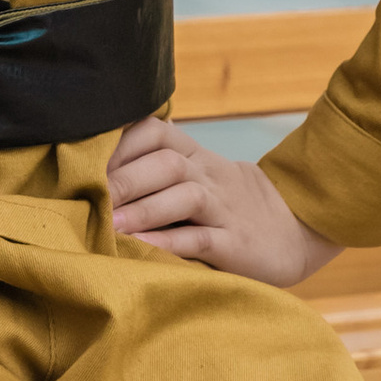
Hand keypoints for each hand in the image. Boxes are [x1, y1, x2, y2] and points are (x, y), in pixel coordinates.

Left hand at [106, 113, 340, 286]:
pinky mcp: (236, 243)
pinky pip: (202, 238)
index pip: (155, 132)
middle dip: (124, 179)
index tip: (85, 164)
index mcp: (195, 155)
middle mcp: (209, 175)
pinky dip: (170, 241)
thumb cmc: (228, 203)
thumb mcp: (198, 173)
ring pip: (184, 197)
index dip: (120, 144)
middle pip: (166, 163)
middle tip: (88, 198)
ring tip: (109, 226)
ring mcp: (225, 208)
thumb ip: (158, 164)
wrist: (295, 228)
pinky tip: (143, 248)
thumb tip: (98, 158)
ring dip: (143, 210)